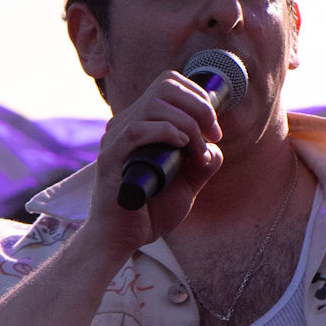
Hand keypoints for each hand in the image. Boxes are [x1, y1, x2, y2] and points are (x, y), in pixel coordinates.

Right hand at [84, 69, 223, 258]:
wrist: (123, 240)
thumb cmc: (150, 211)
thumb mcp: (188, 183)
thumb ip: (202, 162)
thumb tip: (214, 145)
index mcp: (142, 123)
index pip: (169, 84)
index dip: (198, 97)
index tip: (215, 128)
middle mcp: (126, 124)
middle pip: (165, 85)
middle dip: (199, 105)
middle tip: (213, 134)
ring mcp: (116, 139)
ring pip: (153, 104)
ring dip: (187, 122)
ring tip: (197, 149)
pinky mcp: (110, 159)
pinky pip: (136, 130)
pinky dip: (165, 132)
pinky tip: (181, 146)